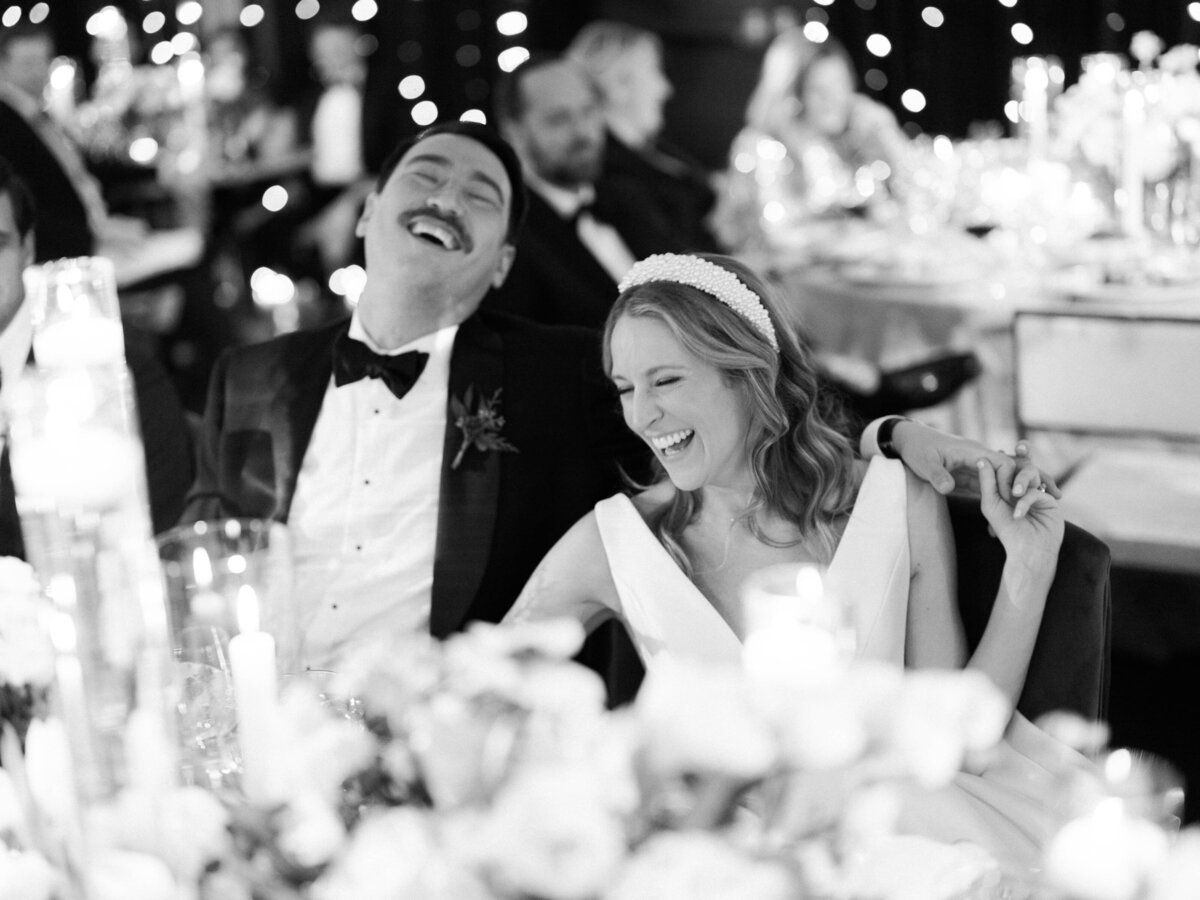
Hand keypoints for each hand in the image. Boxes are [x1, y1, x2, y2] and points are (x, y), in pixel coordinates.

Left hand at [891, 420, 1061, 502]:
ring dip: (1029, 486)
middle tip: (1055, 495)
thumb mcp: (924, 464)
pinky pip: (998, 483)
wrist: (910, 440)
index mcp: (973, 452)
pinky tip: (1025, 505)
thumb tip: (950, 488)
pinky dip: (1013, 493)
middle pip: (1015, 468)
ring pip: (1011, 475)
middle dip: (1034, 480)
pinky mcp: (976, 474)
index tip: (1020, 499)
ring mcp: (980, 465)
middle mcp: (981, 457)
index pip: (1002, 463)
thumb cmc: (916, 450)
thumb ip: (937, 476)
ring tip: (1052, 499)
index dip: (1013, 480)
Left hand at [977, 458, 1063, 569]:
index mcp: (1008, 486)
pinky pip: (1035, 492)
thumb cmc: (1006, 528)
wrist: (1027, 550)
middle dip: (1015, 463)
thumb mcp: (991, 503)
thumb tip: (982, 459)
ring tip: (1014, 494)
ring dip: (1020, 481)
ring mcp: (1038, 491)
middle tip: (1007, 461)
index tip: (1000, 450)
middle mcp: (1024, 487)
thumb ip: (987, 482)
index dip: (1004, 458)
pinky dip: (1024, 503)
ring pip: (1030, 472)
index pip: (1006, 466)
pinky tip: (1018, 515)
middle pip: (1020, 464)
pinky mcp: (1049, 500)